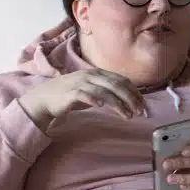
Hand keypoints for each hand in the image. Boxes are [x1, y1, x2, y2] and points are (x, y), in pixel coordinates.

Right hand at [19, 69, 146, 130]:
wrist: (44, 98)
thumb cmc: (71, 95)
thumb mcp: (93, 91)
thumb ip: (109, 92)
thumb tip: (131, 101)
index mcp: (98, 73)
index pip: (122, 80)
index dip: (135, 92)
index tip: (144, 105)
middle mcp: (90, 75)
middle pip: (116, 85)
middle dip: (131, 99)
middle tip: (141, 112)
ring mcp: (80, 83)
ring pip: (104, 91)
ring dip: (118, 104)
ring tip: (128, 116)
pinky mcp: (69, 93)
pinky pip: (84, 94)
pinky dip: (94, 99)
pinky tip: (101, 106)